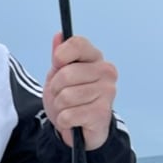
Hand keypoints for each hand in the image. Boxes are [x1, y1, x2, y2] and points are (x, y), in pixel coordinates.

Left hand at [43, 33, 116, 149]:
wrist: (78, 127)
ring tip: (69, 108)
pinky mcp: (102, 113)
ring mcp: (107, 92)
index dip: (61, 55)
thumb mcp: (58, 76)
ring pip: (65, 97)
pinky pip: (68, 115)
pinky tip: (73, 120)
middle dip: (55, 89)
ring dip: (59, 107)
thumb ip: (59, 57)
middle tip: (62, 95)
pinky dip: (63, 120)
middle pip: (66, 74)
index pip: (77, 44)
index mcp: (94, 58)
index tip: (57, 64)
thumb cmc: (69, 98)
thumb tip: (59, 35)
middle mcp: (106, 71)